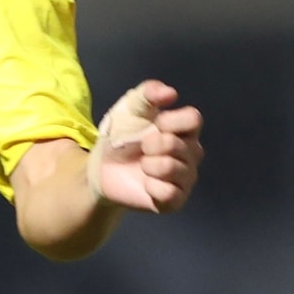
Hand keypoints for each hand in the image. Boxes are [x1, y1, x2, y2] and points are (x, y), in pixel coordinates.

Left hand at [86, 80, 202, 212]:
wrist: (100, 168)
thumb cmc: (121, 135)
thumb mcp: (129, 108)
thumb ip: (148, 93)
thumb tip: (170, 93)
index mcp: (185, 129)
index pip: (194, 119)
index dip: (170, 121)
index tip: (153, 124)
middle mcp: (191, 153)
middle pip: (182, 145)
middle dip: (153, 144)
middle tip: (142, 147)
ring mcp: (185, 177)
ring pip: (176, 170)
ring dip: (151, 165)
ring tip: (142, 165)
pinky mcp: (174, 200)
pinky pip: (170, 194)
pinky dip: (152, 187)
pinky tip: (145, 183)